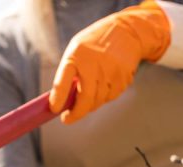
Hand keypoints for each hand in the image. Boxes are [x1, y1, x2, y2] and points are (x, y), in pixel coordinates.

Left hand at [49, 0, 170, 123]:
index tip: (55, 110)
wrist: (126, 31)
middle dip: (76, 114)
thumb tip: (60, 102)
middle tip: (67, 119)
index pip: (63, 82)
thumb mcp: (76, 51)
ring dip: (91, 104)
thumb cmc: (93, 45)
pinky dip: (105, 96)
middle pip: (85, 99)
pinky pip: (111, 97)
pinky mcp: (123, 77)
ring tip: (89, 93)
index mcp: (75, 56)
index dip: (58, 98)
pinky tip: (105, 83)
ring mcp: (110, 71)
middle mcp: (93, 64)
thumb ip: (68, 74)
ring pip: (98, 101)